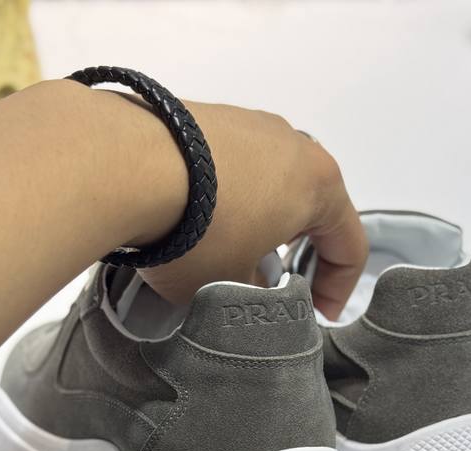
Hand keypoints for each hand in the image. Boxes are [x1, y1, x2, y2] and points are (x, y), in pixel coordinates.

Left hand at [138, 103, 367, 319]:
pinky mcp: (204, 116)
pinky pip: (230, 165)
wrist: (121, 164)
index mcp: (319, 185)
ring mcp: (247, 123)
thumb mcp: (232, 286)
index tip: (317, 314)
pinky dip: (224, 197)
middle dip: (297, 250)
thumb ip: (256, 292)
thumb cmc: (198, 232)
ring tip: (224, 251)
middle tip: (273, 282)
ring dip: (258, 221)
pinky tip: (190, 218)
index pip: (349, 244)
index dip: (338, 289)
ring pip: (270, 183)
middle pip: (311, 207)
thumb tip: (250, 284)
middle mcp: (292, 145)